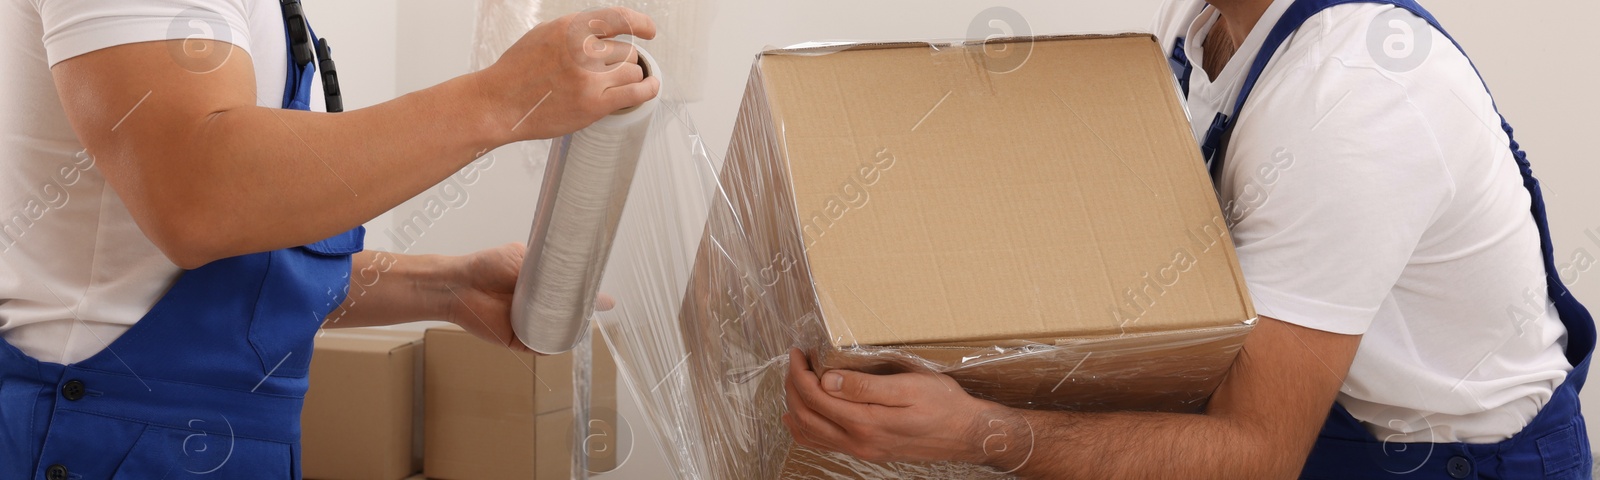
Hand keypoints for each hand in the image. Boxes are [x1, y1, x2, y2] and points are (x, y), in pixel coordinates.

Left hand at [442, 242, 615, 352]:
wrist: (459, 284)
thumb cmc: (489, 266)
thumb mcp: (524, 257)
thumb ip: (550, 263)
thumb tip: (578, 264)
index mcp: (543, 288)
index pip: (571, 296)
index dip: (588, 298)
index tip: (605, 299)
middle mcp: (539, 309)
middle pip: (569, 317)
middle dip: (583, 315)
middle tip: (594, 309)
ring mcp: (530, 326)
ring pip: (558, 334)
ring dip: (570, 331)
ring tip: (579, 321)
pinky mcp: (519, 342)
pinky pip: (541, 347)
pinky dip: (552, 346)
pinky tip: (560, 337)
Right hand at [475, 7, 660, 141]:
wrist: (499, 103)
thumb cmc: (518, 72)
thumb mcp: (545, 35)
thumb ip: (575, 32)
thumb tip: (605, 33)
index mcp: (570, 28)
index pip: (618, 19)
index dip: (640, 23)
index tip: (649, 30)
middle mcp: (582, 50)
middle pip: (626, 51)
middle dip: (621, 62)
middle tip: (609, 72)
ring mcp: (589, 78)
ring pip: (632, 71)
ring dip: (628, 78)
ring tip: (614, 84)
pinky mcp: (594, 104)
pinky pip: (636, 93)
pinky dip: (648, 89)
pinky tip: (650, 87)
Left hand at [781, 349, 1028, 466]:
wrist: (967, 433)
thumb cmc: (944, 405)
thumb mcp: (908, 387)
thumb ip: (865, 387)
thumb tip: (827, 381)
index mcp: (866, 423)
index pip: (815, 397)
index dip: (799, 373)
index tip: (798, 352)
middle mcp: (859, 442)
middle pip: (806, 415)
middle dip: (792, 386)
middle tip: (794, 361)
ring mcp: (862, 450)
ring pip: (810, 433)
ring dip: (795, 405)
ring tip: (795, 380)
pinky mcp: (867, 452)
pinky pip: (823, 444)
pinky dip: (804, 429)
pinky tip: (801, 415)